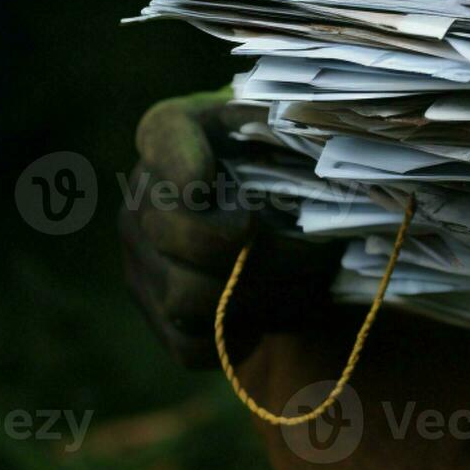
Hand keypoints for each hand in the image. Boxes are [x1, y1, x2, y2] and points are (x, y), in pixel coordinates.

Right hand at [120, 88, 341, 368]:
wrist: (281, 204)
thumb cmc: (291, 156)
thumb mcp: (295, 128)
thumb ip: (303, 128)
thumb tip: (329, 148)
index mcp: (175, 131)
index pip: (164, 136)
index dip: (179, 162)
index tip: (204, 184)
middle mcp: (142, 194)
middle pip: (183, 235)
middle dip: (262, 251)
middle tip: (317, 252)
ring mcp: (139, 256)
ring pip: (188, 296)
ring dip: (261, 296)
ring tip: (308, 280)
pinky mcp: (155, 309)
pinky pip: (191, 341)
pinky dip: (242, 335)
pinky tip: (275, 306)